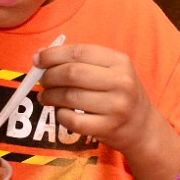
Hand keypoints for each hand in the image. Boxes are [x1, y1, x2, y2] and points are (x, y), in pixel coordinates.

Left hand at [34, 43, 159, 153]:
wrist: (142, 127)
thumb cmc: (119, 93)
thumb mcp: (109, 70)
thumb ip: (79, 60)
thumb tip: (40, 55)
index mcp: (119, 61)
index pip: (79, 52)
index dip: (53, 55)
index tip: (38, 59)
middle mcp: (121, 82)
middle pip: (72, 73)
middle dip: (49, 76)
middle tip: (41, 81)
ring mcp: (116, 106)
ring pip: (69, 97)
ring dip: (50, 96)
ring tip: (46, 97)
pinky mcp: (108, 128)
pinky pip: (72, 120)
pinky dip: (60, 115)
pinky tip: (60, 112)